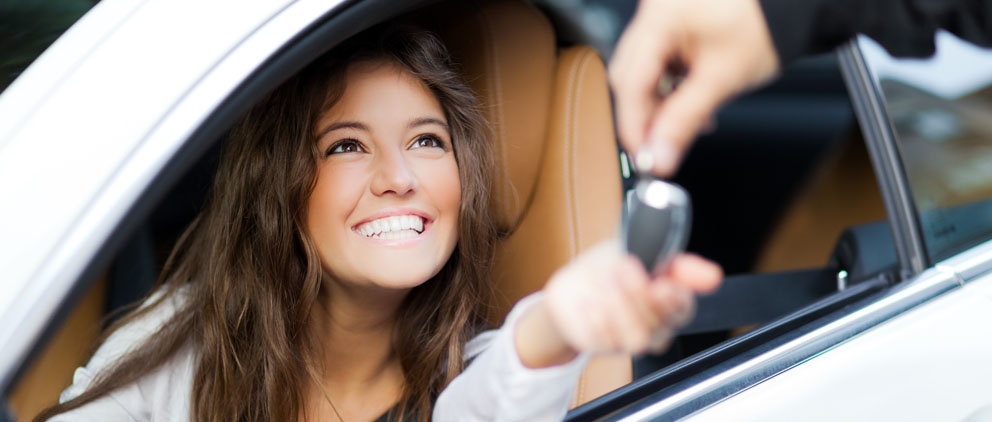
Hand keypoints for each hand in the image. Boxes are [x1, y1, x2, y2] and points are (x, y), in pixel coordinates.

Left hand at [540, 240, 720, 356]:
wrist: (573, 285)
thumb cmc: (612, 267)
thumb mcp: (641, 250)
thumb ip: (677, 264)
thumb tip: (713, 276)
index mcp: (669, 301)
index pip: (683, 309)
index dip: (675, 300)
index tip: (661, 284)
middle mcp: (654, 325)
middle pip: (659, 323)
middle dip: (639, 293)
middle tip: (623, 267)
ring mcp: (628, 339)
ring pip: (637, 339)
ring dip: (619, 308)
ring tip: (605, 283)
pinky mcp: (602, 346)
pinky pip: (604, 341)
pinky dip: (595, 318)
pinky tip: (588, 302)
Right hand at [609, 0, 779, 175]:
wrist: (792, 9)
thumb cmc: (764, 27)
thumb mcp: (721, 80)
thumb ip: (683, 121)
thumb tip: (659, 156)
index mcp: (660, 18)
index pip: (630, 82)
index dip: (634, 125)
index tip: (644, 157)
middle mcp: (653, 13)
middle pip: (630, 79)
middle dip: (644, 117)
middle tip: (659, 150)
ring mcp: (661, 18)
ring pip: (643, 75)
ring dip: (658, 105)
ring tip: (684, 127)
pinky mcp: (671, 26)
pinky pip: (658, 64)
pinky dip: (669, 89)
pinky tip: (687, 106)